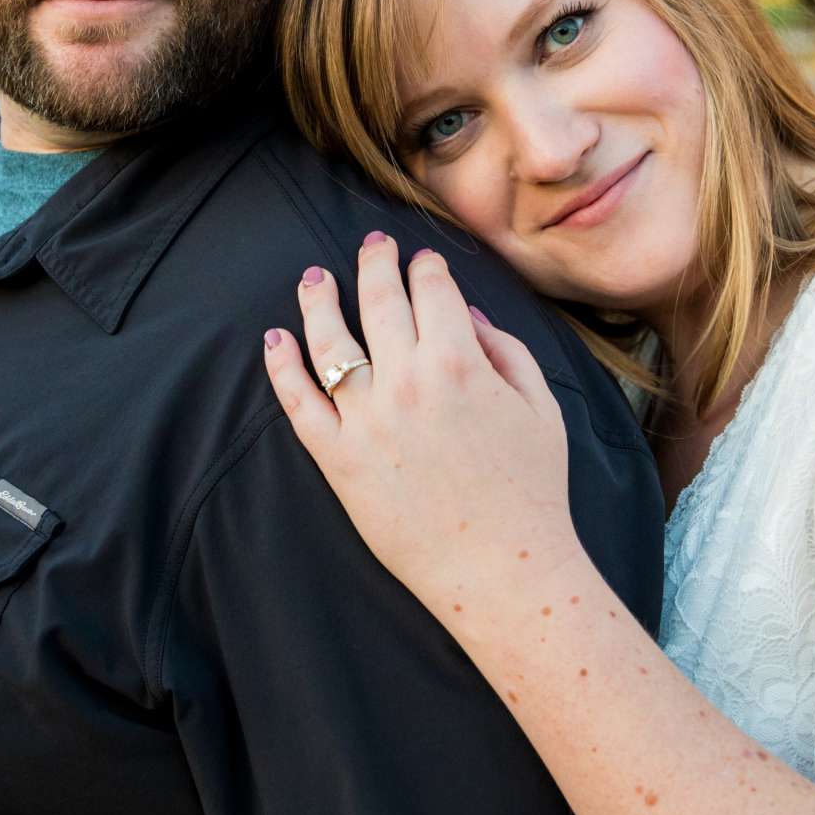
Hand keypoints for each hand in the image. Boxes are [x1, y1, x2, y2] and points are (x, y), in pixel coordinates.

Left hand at [262, 232, 576, 610]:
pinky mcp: (338, 459)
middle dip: (375, 262)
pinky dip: (281, 366)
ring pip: (329, 340)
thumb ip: (504, 350)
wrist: (504, 569)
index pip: (432, 290)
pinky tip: (274, 339)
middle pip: (379, 300)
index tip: (423, 261)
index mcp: (459, 362)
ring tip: (313, 277)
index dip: (427, 267)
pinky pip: (298, 402)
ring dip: (318, 299)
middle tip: (373, 245)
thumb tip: (466, 312)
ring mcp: (365, 420)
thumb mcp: (540, 407)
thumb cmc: (533, 490)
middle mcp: (406, 382)